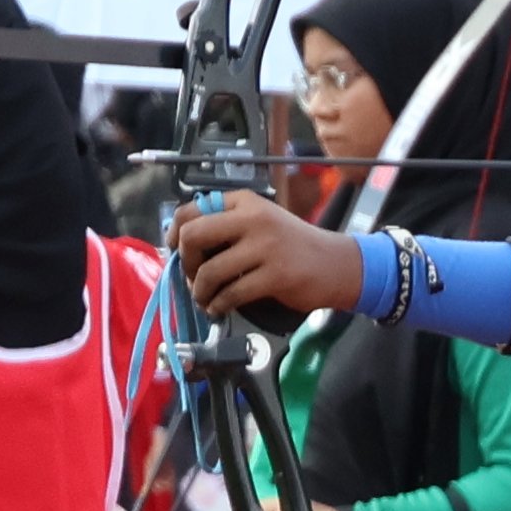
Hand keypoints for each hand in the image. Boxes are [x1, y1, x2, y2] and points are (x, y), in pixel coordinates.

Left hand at [170, 193, 364, 322]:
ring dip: (199, 290)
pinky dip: (219, 305)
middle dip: (184, 262)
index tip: (176, 251)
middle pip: (193, 236)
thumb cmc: (293, 245)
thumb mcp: (260, 222)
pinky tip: (220, 308)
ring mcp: (266, 247)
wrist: (336, 264)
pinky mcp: (276, 276)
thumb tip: (181, 245)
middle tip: (190, 276)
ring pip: (210, 271)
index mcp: (244, 202)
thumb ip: (226, 226)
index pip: (191, 210)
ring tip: (205, 298)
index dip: (174, 234)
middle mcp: (253, 219)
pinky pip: (232, 294)